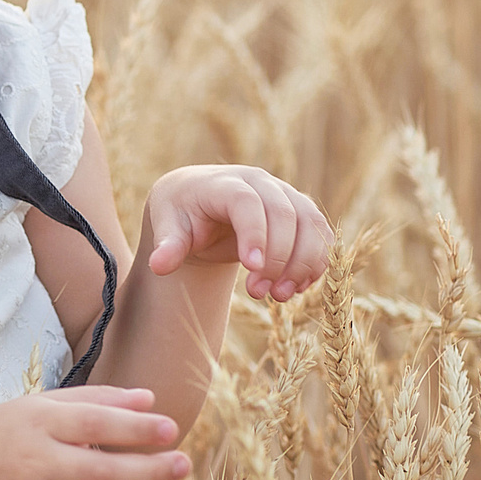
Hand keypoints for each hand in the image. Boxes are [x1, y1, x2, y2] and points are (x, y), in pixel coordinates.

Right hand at [0, 384, 191, 479]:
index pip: (94, 424)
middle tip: (181, 465)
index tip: (170, 428)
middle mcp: (35, 461)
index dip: (135, 427)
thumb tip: (149, 399)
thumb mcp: (44, 404)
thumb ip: (97, 400)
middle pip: (100, 470)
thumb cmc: (8, 430)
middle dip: (147, 470)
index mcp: (40, 422)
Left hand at [145, 166, 333, 301]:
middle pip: (284, 214)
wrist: (201, 204)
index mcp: (223, 183)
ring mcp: (284, 194)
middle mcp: (260, 183)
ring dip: (303, 263)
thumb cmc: (181, 215)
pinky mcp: (301, 211)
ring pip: (310, 223)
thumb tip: (159, 265)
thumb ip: (167, 245)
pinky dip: (316, 262)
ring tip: (280, 296)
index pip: (246, 203)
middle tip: (260, 293)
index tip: (252, 270)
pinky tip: (297, 288)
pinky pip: (320, 234)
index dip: (254, 235)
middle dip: (278, 259)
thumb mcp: (167, 226)